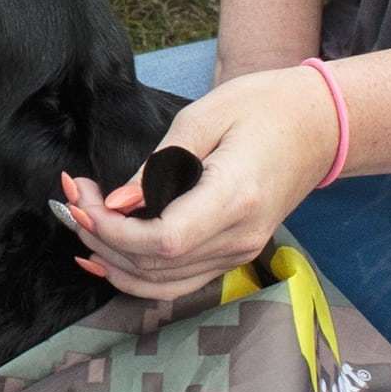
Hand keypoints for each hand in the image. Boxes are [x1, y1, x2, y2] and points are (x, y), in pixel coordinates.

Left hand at [64, 65, 338, 299]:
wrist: (318, 125)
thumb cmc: (262, 108)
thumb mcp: (203, 117)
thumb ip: (157, 165)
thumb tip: (114, 204)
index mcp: (235, 199)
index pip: (163, 241)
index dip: (114, 232)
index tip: (83, 203)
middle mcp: (239, 237)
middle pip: (156, 266)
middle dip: (102, 238)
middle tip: (72, 200)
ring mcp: (240, 252)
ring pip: (162, 283)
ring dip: (113, 260)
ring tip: (82, 223)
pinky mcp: (235, 253)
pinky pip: (179, 282)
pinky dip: (137, 274)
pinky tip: (106, 254)